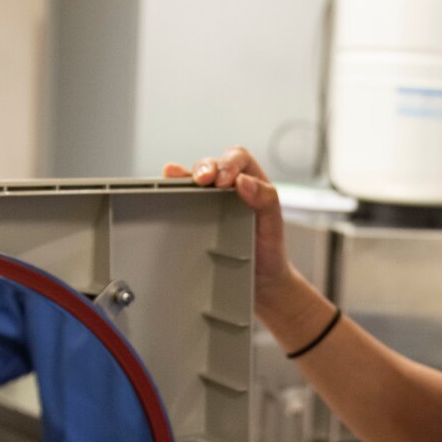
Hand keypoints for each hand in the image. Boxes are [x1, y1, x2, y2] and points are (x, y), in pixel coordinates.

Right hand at [162, 147, 296, 311]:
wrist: (260, 283)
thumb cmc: (269, 253)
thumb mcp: (273, 226)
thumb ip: (266, 200)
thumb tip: (243, 181)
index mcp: (253, 183)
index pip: (240, 159)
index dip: (230, 163)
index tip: (226, 180)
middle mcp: (231, 188)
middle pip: (213, 164)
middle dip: (205, 167)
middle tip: (202, 180)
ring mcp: (212, 202)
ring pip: (195, 178)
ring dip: (185, 175)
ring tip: (176, 176)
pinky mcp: (197, 216)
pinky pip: (183, 196)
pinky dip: (174, 186)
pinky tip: (167, 183)